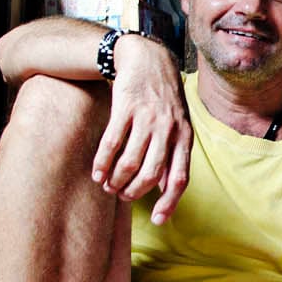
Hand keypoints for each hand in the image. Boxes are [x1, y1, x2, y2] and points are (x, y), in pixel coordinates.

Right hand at [90, 36, 193, 222]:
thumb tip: (168, 192)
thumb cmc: (163, 100)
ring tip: (108, 186)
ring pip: (130, 161)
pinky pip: (112, 143)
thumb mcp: (178, 126)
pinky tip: (97, 173)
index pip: (181, 178)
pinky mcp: (126, 107)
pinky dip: (103, 162)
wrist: (148, 60)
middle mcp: (168, 129)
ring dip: (116, 180)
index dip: (170, 202)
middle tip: (122, 196)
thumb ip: (174, 156)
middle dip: (134, 191)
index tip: (159, 221)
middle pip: (151, 174)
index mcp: (184, 137)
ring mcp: (147, 118)